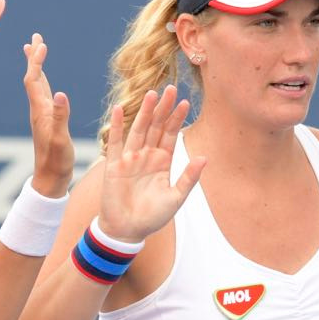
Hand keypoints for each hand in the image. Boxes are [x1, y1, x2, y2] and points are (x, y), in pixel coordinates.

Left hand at [23, 33, 73, 197]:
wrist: (50, 179)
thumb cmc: (56, 161)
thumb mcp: (60, 139)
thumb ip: (61, 117)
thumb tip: (62, 94)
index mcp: (41, 111)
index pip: (35, 79)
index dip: (37, 61)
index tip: (41, 43)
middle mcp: (39, 110)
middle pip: (33, 77)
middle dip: (34, 56)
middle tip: (35, 37)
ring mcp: (43, 115)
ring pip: (38, 85)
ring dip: (37, 66)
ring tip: (36, 51)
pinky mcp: (48, 121)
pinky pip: (45, 95)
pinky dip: (45, 82)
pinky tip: (47, 82)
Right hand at [99, 84, 205, 242]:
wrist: (127, 231)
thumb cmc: (152, 217)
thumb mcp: (176, 198)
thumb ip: (189, 177)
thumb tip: (204, 157)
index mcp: (162, 162)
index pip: (170, 134)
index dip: (177, 118)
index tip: (185, 101)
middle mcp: (146, 156)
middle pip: (155, 126)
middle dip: (163, 108)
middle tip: (171, 88)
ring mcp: (130, 159)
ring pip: (138, 129)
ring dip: (144, 111)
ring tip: (151, 93)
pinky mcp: (114, 165)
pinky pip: (115, 142)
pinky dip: (116, 126)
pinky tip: (118, 109)